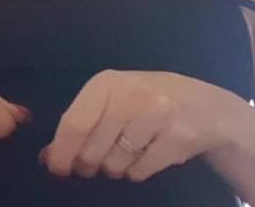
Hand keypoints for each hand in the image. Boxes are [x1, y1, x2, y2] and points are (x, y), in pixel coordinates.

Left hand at [38, 70, 241, 181]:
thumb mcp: (112, 101)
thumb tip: (48, 157)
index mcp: (107, 83)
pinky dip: (138, 171)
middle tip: (100, 159)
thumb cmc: (147, 102)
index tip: (59, 169)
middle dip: (91, 164)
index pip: (73, 124)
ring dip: (117, 168)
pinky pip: (139, 172)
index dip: (62, 153)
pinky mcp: (176, 138)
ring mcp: (156, 116)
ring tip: (131, 149)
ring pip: (115, 165)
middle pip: (92, 151)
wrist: (205, 106)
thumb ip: (80, 124)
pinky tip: (148, 154)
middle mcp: (130, 95)